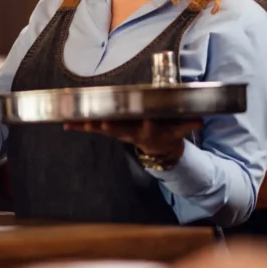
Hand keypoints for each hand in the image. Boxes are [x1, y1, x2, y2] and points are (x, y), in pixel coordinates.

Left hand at [64, 119, 202, 163]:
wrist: (158, 148)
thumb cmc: (168, 132)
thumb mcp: (180, 129)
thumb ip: (188, 124)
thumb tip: (201, 119)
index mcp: (149, 130)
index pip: (146, 126)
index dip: (145, 125)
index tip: (143, 121)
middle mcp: (132, 132)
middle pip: (120, 130)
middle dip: (111, 127)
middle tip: (102, 125)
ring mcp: (119, 133)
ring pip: (103, 129)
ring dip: (90, 126)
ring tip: (78, 123)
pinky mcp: (110, 131)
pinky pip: (93, 127)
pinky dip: (79, 126)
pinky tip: (65, 123)